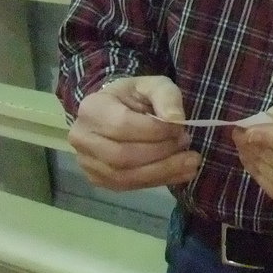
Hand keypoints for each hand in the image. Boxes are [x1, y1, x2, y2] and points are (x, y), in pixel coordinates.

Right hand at [67, 76, 200, 190]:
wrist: (117, 110)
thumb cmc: (136, 96)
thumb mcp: (154, 85)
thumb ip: (167, 97)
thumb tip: (176, 119)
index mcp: (92, 108)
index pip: (123, 125)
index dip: (156, 131)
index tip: (181, 127)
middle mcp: (82, 137)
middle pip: (122, 156)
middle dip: (161, 153)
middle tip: (186, 144)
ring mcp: (86, 162)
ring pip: (124, 176)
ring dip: (162, 171)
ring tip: (191, 163)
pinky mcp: (96, 179)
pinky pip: (126, 186)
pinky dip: (157, 181)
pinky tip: (180, 174)